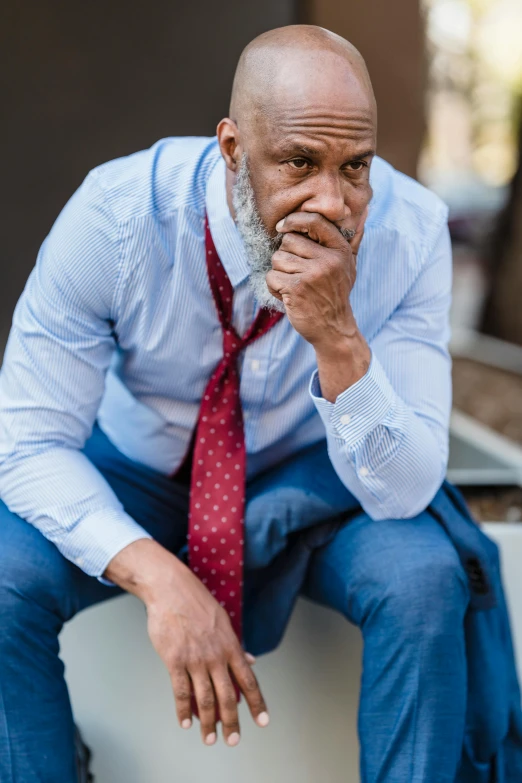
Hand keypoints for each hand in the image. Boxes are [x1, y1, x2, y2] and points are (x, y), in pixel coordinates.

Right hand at [104, 539, 268, 746]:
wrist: (172, 590)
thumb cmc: (197, 603)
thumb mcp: (223, 621)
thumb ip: (236, 645)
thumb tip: (251, 660)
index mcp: (231, 646)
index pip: (248, 681)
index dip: (256, 703)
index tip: (263, 721)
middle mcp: (216, 656)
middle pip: (227, 696)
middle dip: (231, 722)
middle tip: (233, 740)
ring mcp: (195, 660)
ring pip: (205, 699)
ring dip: (208, 722)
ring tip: (209, 739)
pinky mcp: (175, 660)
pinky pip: (180, 691)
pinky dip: (183, 710)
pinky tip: (186, 722)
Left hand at [266, 209, 366, 349]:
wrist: (333, 328)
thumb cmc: (336, 293)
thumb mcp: (350, 265)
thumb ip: (354, 239)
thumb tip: (365, 210)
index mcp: (340, 250)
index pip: (315, 221)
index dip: (294, 220)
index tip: (282, 227)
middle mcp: (328, 260)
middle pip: (289, 241)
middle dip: (286, 256)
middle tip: (296, 272)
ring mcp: (313, 274)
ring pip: (278, 259)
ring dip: (280, 273)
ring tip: (293, 285)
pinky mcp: (297, 289)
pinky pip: (272, 276)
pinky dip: (274, 287)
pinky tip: (287, 295)